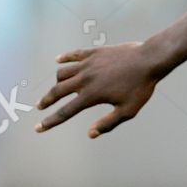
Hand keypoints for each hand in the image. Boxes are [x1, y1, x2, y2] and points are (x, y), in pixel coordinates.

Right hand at [36, 42, 161, 137]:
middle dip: (47, 100)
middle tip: (40, 106)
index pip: (65, 112)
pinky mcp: (94, 53)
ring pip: (63, 73)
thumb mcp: (128, 111)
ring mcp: (88, 64)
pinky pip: (73, 55)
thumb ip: (108, 123)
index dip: (50, 121)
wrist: (149, 60)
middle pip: (58, 91)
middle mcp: (85, 79)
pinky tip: (58, 61)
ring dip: (56, 82)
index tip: (38, 128)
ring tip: (56, 88)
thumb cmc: (141, 87)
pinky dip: (64, 58)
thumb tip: (91, 134)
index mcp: (91, 95)